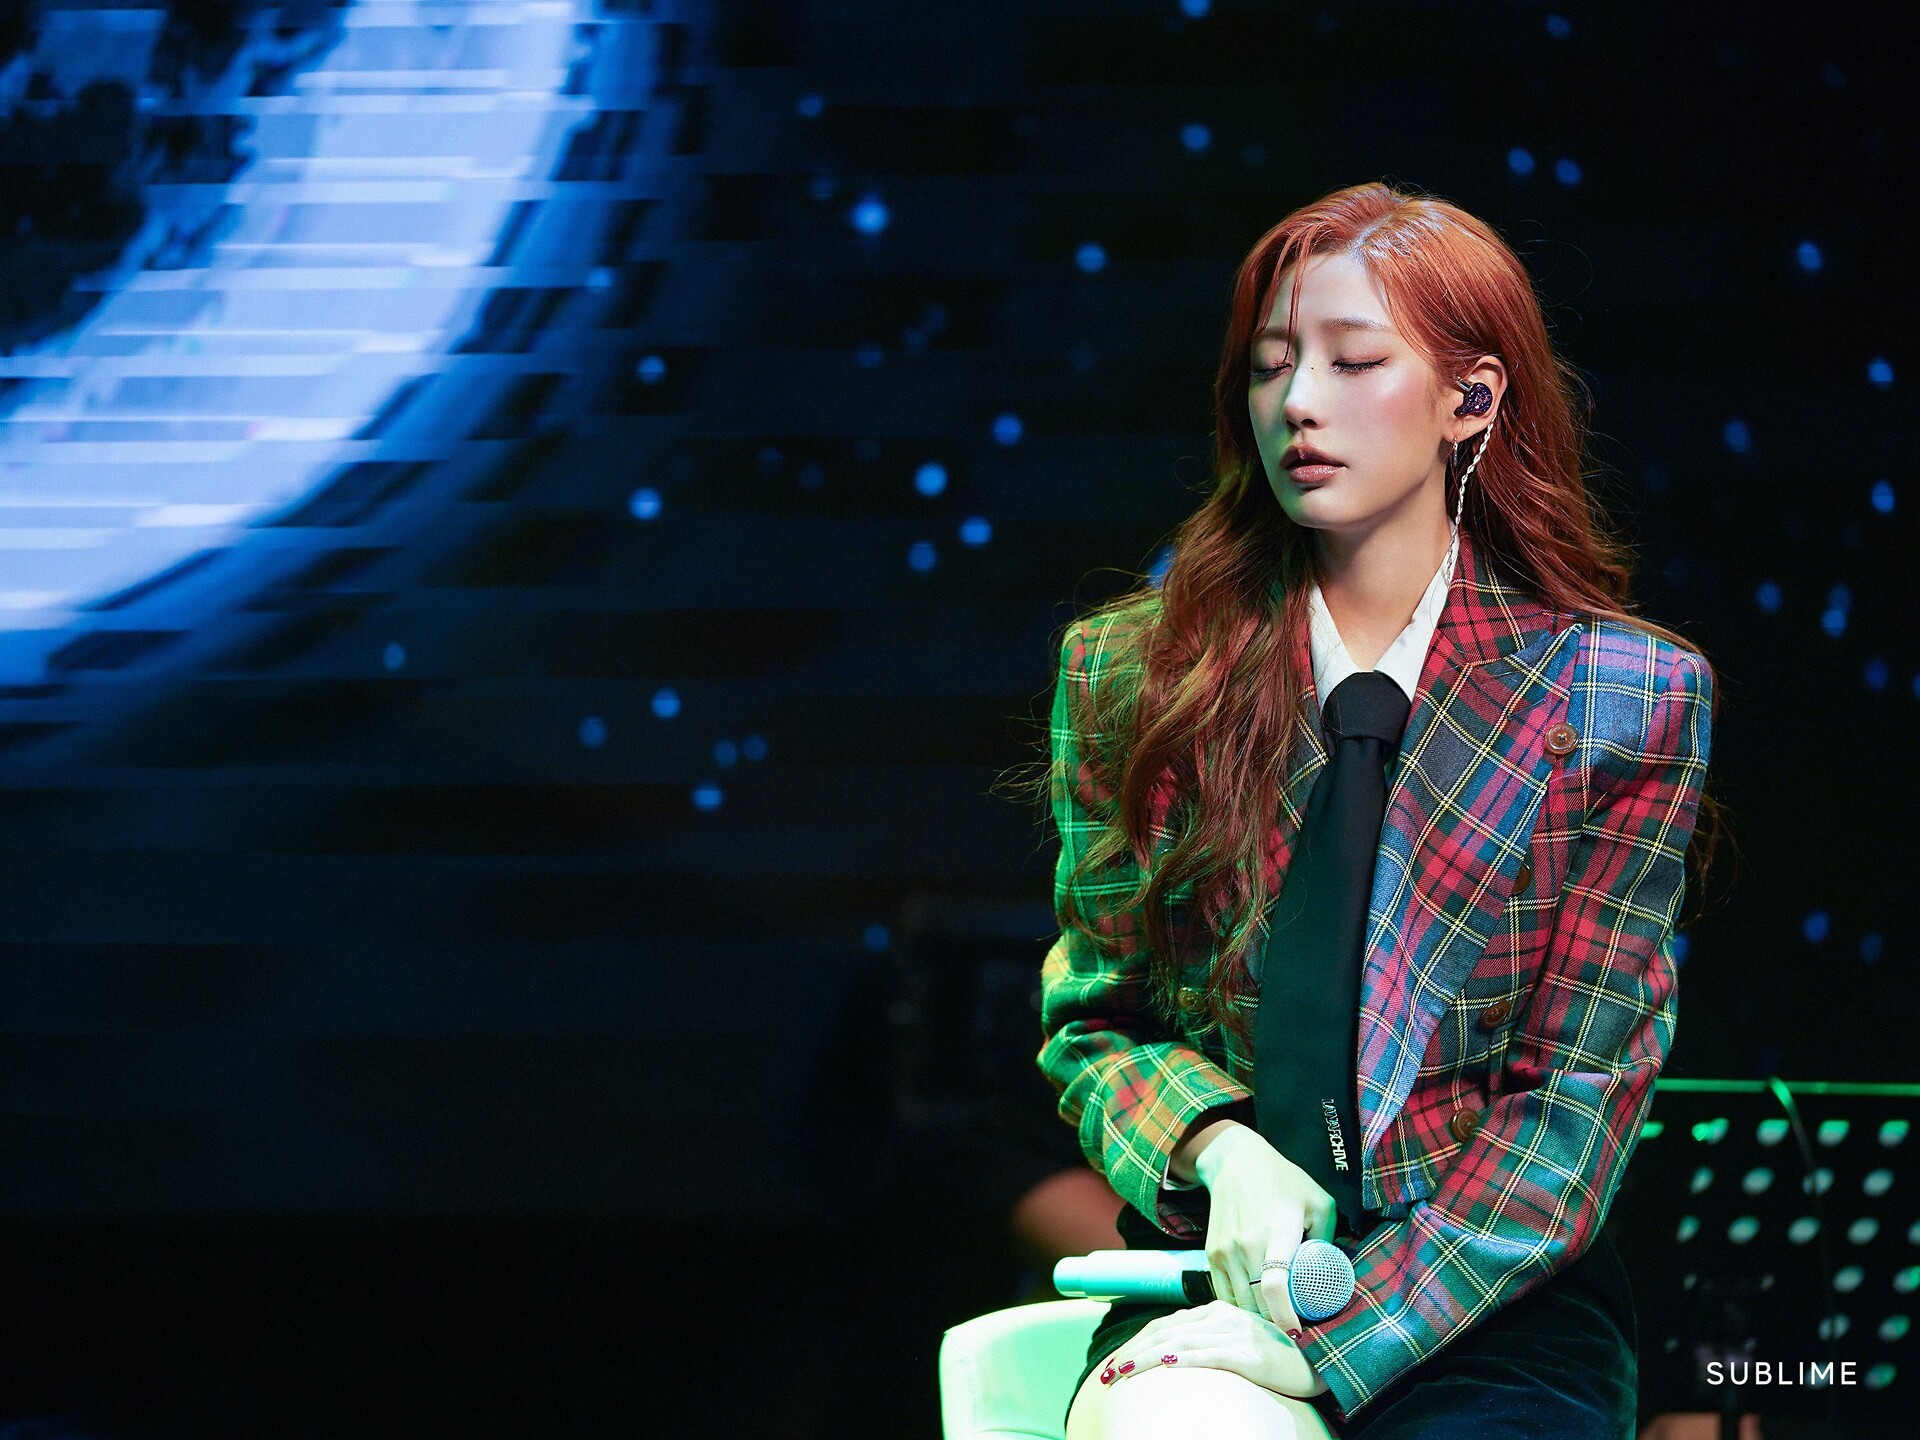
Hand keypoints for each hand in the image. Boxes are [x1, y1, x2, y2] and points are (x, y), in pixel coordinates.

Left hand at [1096, 1299, 1329, 1398]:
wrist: (1319, 1361)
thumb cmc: (1277, 1357)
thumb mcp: (1239, 1341)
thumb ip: (1211, 1339)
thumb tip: (1174, 1353)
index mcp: (1219, 1310)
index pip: (1167, 1325)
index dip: (1138, 1342)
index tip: (1117, 1361)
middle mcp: (1224, 1315)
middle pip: (1166, 1332)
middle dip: (1132, 1353)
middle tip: (1108, 1374)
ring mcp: (1236, 1332)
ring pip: (1178, 1343)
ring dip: (1144, 1360)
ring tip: (1120, 1375)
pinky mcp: (1248, 1353)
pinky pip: (1207, 1355)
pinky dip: (1181, 1359)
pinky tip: (1162, 1366)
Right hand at [1191, 1122, 1338, 1333]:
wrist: (1235, 1162)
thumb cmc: (1284, 1182)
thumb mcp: (1319, 1202)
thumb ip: (1327, 1239)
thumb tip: (1329, 1274)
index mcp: (1277, 1232)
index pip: (1275, 1285)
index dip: (1285, 1316)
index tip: (1297, 1333)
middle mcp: (1247, 1244)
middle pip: (1257, 1303)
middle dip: (1275, 1323)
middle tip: (1292, 1326)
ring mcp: (1226, 1250)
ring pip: (1240, 1302)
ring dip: (1257, 1317)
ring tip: (1274, 1318)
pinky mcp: (1212, 1253)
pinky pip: (1224, 1293)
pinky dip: (1239, 1306)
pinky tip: (1254, 1307)